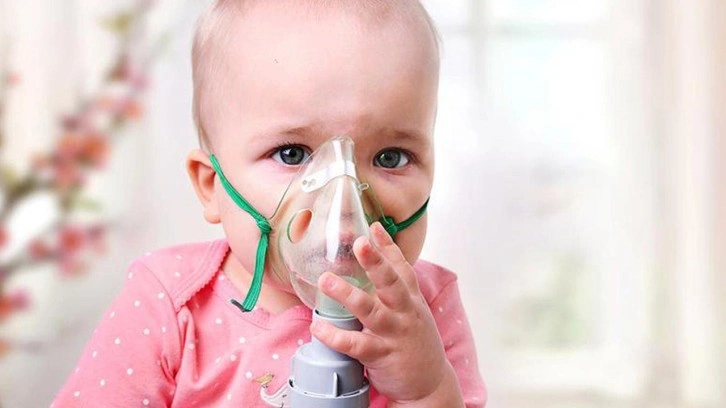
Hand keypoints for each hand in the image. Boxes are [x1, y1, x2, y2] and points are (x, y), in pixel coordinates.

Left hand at [311, 222, 463, 406]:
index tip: (374, 227)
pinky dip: (335, 336)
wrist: (430, 385)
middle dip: (376, 262)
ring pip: (371, 310)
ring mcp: (394, 334)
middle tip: (359, 243)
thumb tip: (377, 264)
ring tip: (326, 280)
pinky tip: (318, 327)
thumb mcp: (412, 311)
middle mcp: (405, 312)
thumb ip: (396, 290)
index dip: (388, 247)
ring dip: (347, 295)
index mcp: (411, 300)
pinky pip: (356, 344)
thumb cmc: (414, 343)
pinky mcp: (382, 356)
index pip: (401, 268)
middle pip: (392, 282)